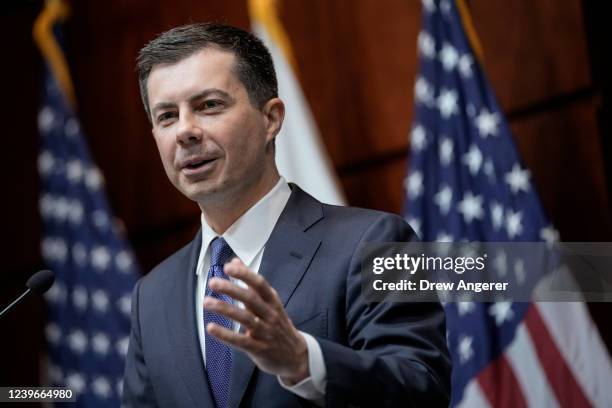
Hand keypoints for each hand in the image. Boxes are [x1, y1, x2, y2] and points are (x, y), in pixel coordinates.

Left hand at [204, 258, 308, 383]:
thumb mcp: (270, 302)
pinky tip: (211, 328)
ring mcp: (265, 332)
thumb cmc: (278, 325)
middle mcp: (270, 314)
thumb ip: (251, 283)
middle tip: (213, 282)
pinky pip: (241, 341)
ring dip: (225, 309)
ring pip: (245, 318)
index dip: (244, 275)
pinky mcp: (259, 349)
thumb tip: (235, 261)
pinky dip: (226, 334)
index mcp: (272, 301)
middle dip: (231, 289)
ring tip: (207, 302)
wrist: (295, 356)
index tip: (228, 267)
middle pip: (251, 299)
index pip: (260, 284)